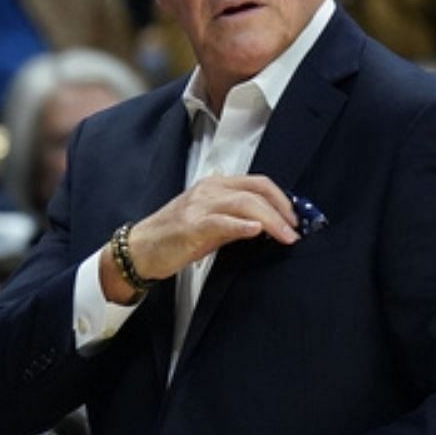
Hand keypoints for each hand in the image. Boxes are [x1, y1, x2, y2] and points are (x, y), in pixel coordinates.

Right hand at [119, 175, 298, 287]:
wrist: (139, 250)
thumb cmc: (171, 237)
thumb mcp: (209, 222)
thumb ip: (236, 218)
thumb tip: (266, 225)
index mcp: (214, 185)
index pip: (257, 183)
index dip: (282, 199)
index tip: (296, 217)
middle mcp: (208, 190)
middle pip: (256, 190)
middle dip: (282, 209)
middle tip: (296, 229)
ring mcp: (199, 206)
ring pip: (245, 203)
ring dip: (271, 219)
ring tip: (286, 235)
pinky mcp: (191, 226)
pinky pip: (222, 221)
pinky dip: (242, 225)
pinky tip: (257, 230)